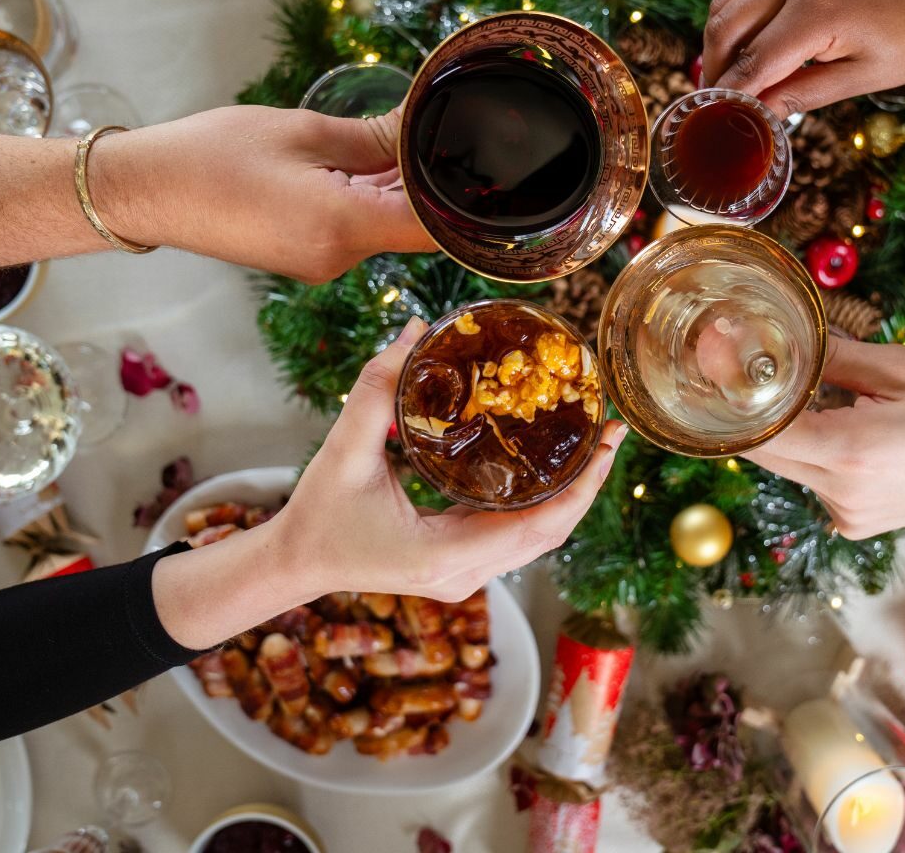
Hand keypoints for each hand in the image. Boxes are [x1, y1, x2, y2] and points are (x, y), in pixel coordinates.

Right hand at [100, 106, 434, 282]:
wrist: (146, 191)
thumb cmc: (213, 155)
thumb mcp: (304, 132)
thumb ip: (374, 138)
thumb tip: (422, 130)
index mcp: (343, 228)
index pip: (433, 227)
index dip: (466, 200)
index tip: (486, 164)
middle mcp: (337, 258)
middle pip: (412, 227)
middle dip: (432, 183)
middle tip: (450, 131)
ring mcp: (320, 262)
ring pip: (383, 225)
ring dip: (397, 186)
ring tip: (406, 134)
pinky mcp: (304, 255)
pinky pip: (354, 227)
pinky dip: (367, 197)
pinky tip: (368, 158)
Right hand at [266, 318, 626, 601]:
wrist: (293, 563)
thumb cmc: (317, 514)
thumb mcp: (344, 449)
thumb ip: (378, 389)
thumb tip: (415, 329)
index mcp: (446, 554)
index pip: (539, 526)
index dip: (581, 487)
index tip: (607, 444)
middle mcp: (464, 573)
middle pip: (550, 534)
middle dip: (587, 486)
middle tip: (611, 433)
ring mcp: (464, 576)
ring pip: (537, 540)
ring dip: (569, 497)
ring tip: (593, 447)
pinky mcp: (459, 567)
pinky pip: (516, 539)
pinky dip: (541, 506)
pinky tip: (552, 470)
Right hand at [700, 0, 904, 115]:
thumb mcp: (863, 78)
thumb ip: (803, 94)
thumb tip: (757, 113)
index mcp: (820, 12)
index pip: (756, 61)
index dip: (732, 93)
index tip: (713, 117)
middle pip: (727, 25)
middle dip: (714, 66)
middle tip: (712, 100)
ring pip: (729, 0)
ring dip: (719, 40)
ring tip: (725, 75)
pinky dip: (738, 16)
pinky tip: (746, 45)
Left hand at [742, 338, 904, 537]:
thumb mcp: (901, 367)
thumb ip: (831, 355)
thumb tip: (780, 333)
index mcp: (850, 451)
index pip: (759, 431)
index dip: (730, 397)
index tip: (716, 360)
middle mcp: (840, 493)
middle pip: (765, 452)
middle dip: (754, 410)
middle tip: (750, 363)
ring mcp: (846, 515)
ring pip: (788, 466)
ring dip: (788, 430)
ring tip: (812, 390)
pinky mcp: (854, 524)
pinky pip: (813, 481)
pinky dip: (815, 452)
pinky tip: (847, 427)